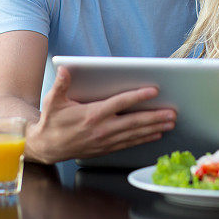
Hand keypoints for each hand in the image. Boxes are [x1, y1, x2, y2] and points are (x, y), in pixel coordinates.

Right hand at [25, 66, 176, 163]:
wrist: (47, 147)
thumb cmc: (52, 122)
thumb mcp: (53, 101)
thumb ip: (61, 85)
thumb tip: (65, 69)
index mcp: (92, 115)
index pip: (120, 103)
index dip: (138, 96)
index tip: (153, 91)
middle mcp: (102, 129)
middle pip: (134, 121)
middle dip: (155, 116)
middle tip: (172, 112)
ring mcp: (106, 140)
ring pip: (135, 134)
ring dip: (154, 128)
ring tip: (170, 122)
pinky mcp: (106, 148)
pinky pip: (129, 143)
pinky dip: (144, 139)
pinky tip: (155, 134)